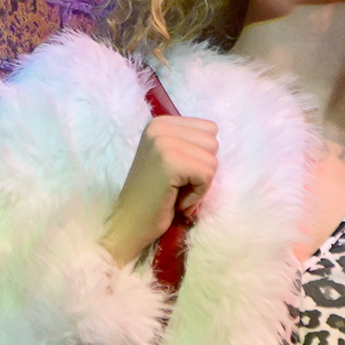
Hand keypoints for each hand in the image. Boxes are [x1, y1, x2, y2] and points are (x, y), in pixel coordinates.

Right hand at [102, 115, 218, 264]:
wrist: (130, 222)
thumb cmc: (154, 195)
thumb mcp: (169, 156)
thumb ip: (188, 142)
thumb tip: (215, 135)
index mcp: (160, 122)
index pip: (209, 129)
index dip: (200, 156)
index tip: (179, 173)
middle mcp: (159, 126)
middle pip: (213, 143)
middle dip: (202, 169)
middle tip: (177, 184)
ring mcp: (163, 143)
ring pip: (212, 160)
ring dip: (200, 183)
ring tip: (176, 192)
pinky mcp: (170, 162)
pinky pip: (206, 175)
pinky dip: (197, 194)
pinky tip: (177, 201)